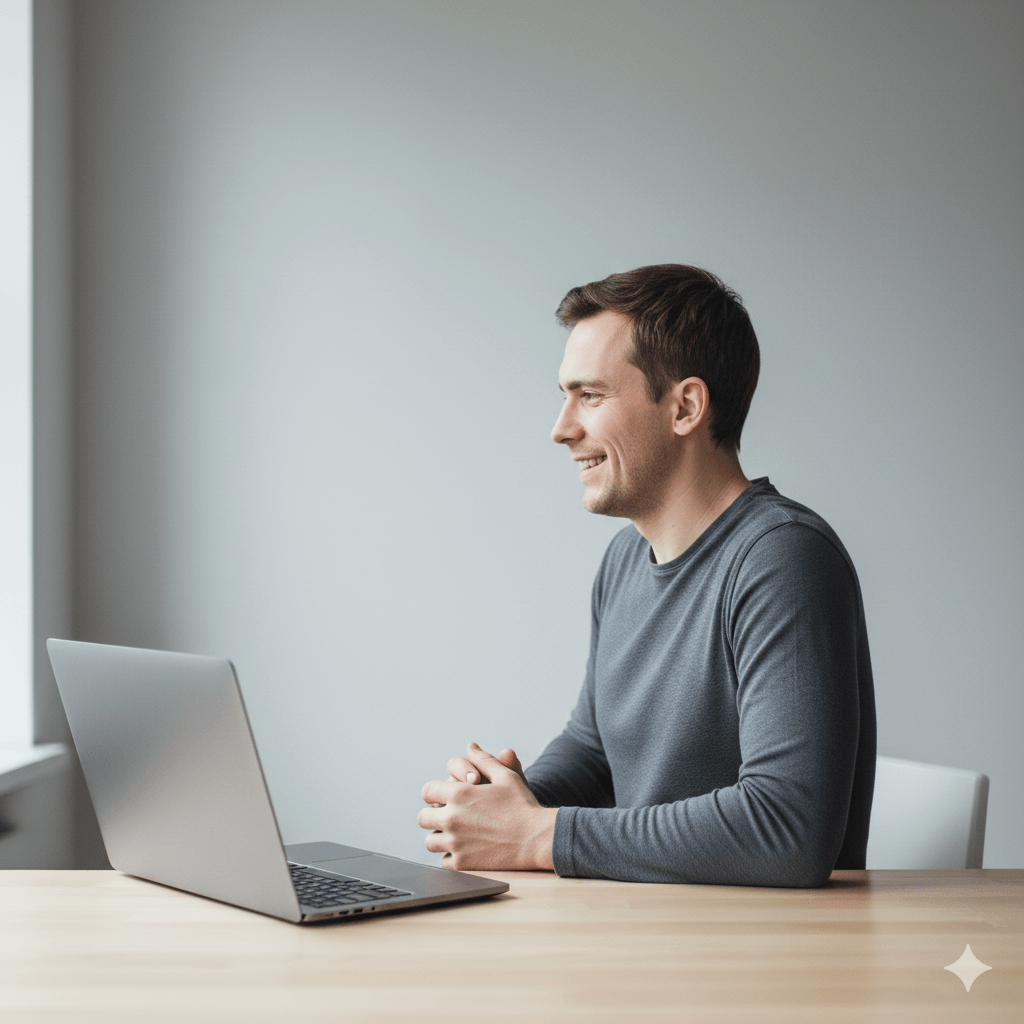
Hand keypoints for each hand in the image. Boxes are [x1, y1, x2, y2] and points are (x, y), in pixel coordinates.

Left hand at [419, 743, 556, 871]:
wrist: (537, 838)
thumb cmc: (523, 805)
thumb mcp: (506, 776)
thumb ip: (484, 760)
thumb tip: (471, 747)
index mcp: (459, 794)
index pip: (427, 791)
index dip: (434, 793)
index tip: (441, 798)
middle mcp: (452, 818)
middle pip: (423, 818)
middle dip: (433, 816)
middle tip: (447, 817)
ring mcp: (455, 842)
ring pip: (430, 842)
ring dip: (440, 837)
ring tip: (455, 835)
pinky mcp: (462, 863)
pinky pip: (443, 861)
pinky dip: (451, 857)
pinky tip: (464, 850)